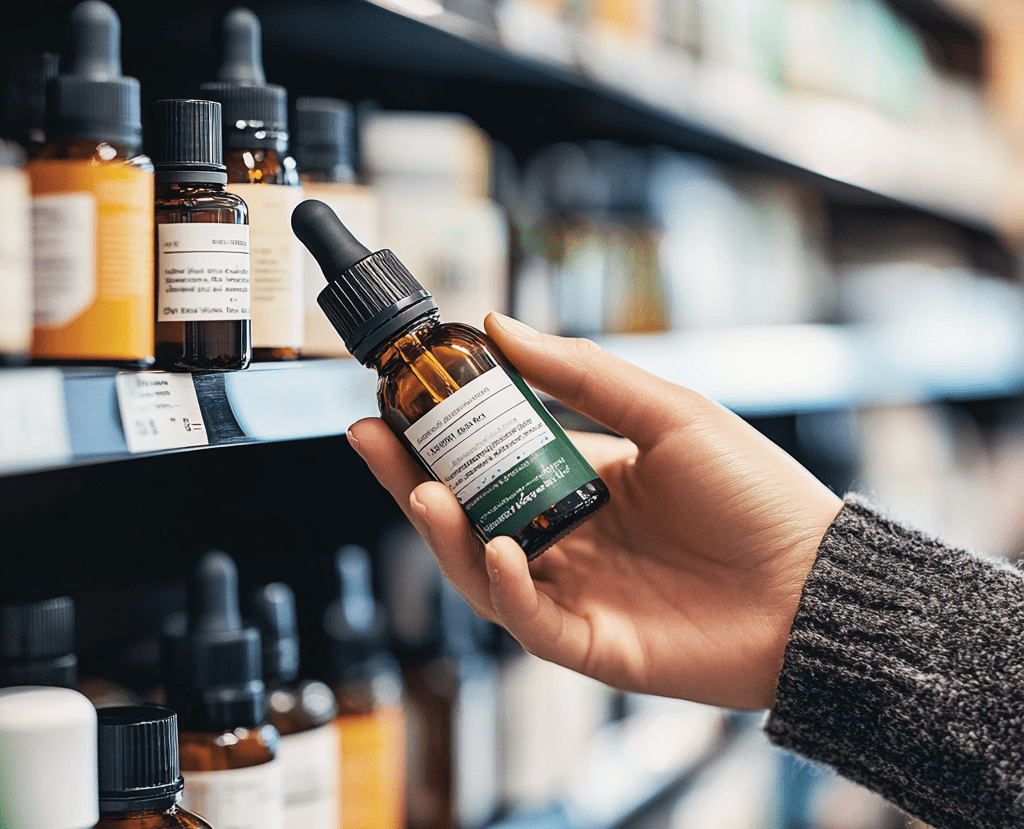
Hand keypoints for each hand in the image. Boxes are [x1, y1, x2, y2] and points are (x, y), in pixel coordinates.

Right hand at [348, 312, 842, 709]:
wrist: (818, 584)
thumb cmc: (756, 495)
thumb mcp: (667, 413)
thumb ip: (583, 374)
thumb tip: (499, 326)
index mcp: (583, 482)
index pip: (491, 458)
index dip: (441, 433)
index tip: (398, 394)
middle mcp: (568, 537)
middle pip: (469, 512)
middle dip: (412, 479)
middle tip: (369, 435)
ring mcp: (575, 592)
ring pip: (482, 568)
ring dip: (444, 533)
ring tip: (426, 492)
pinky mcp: (590, 643)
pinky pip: (528, 619)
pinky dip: (503, 586)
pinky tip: (493, 548)